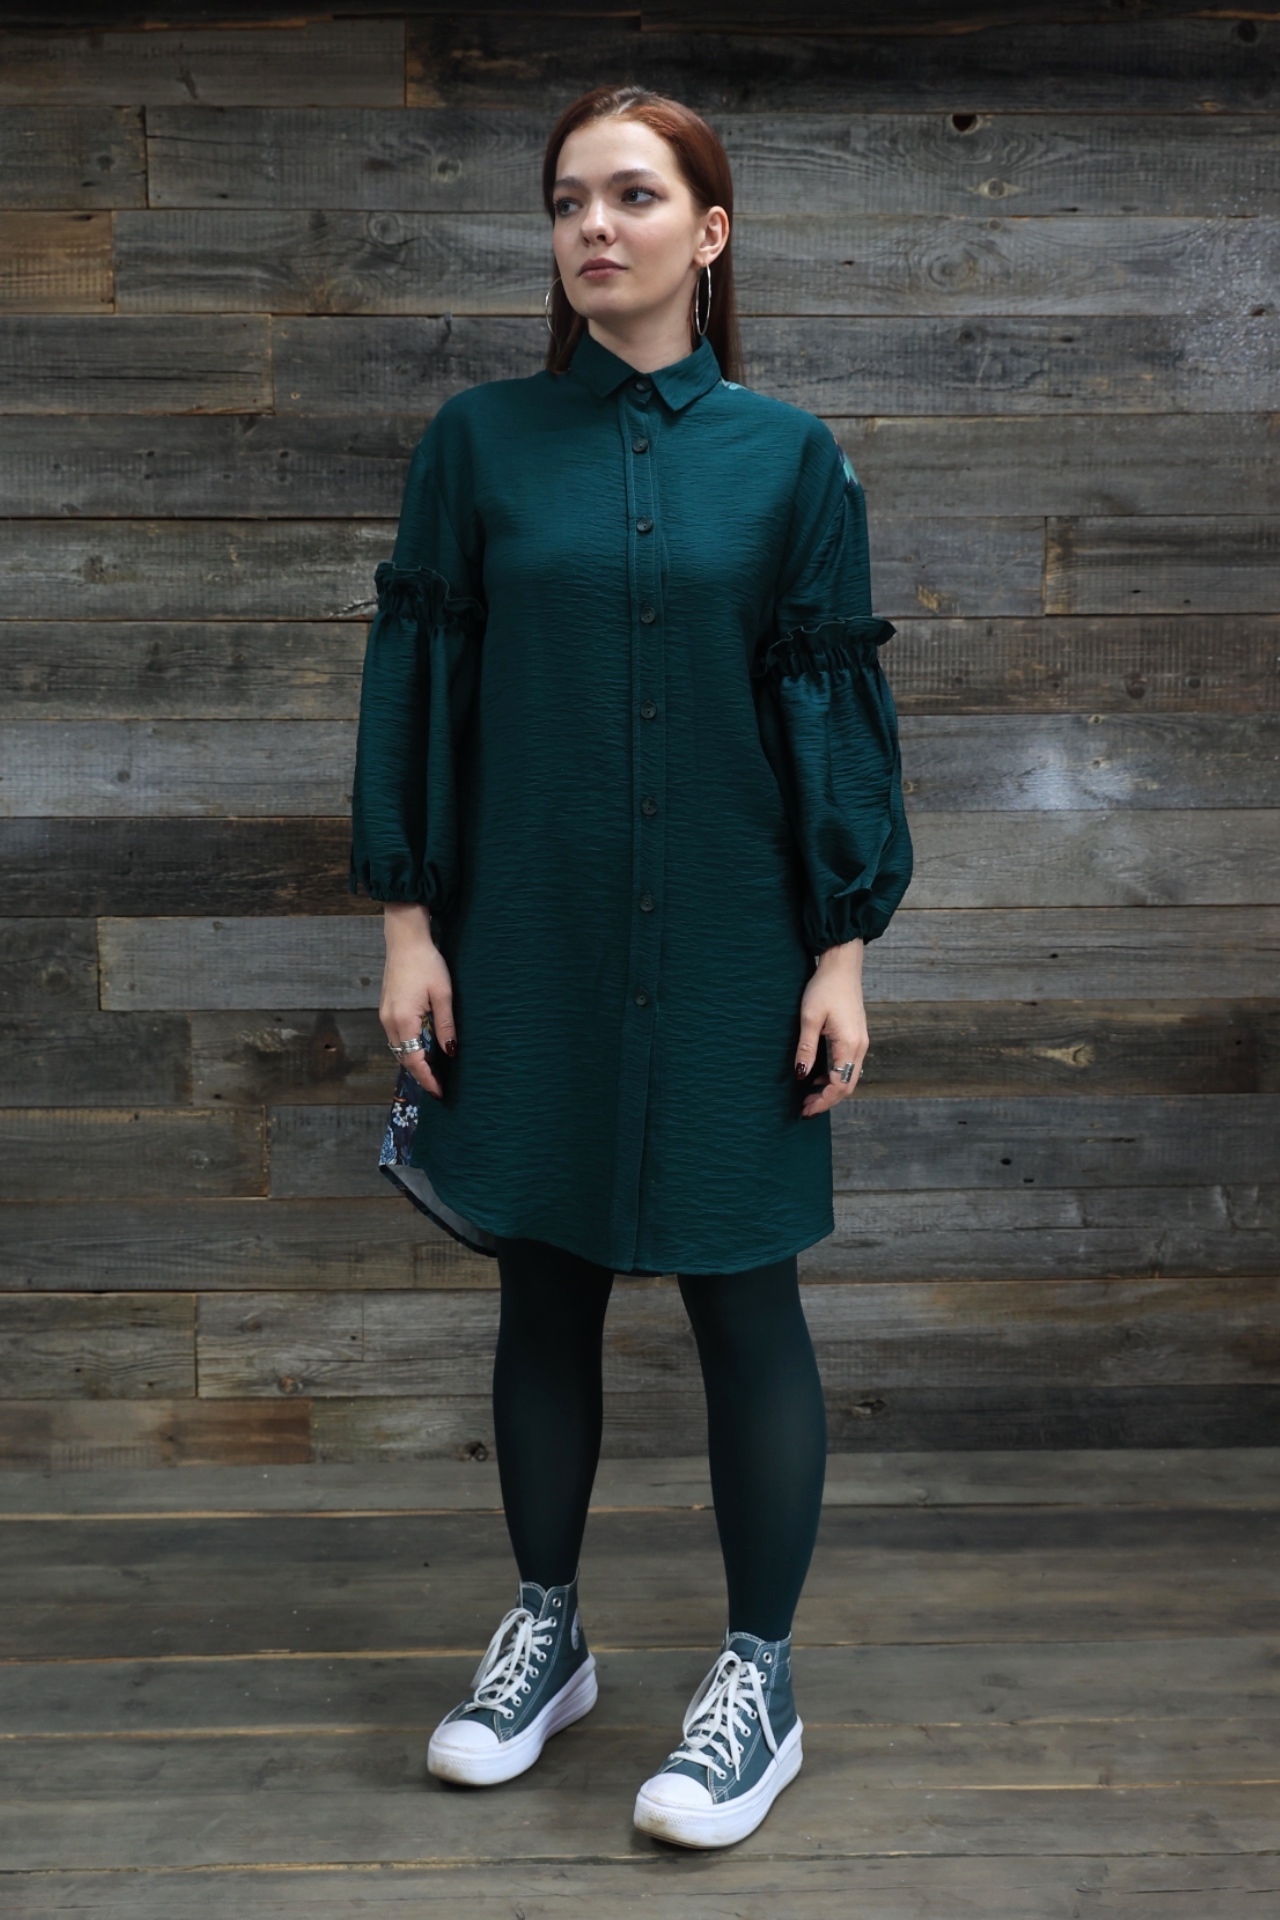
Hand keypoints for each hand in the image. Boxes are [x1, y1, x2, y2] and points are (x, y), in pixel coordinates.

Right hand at [380, 903, 455, 1100]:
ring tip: (434, 1070)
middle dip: (421, 1074)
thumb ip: (445, 1025)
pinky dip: (409, 1046)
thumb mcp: (443, 994)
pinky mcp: (386, 1009)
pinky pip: (397, 1036)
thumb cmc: (427, 963)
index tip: (439, 1092)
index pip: (414, 1060)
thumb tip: (450, 1052)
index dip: (427, 1079)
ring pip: (399, 1048)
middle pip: (404, 1058)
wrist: (405, 941)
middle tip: (439, 1086)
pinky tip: (424, 1047)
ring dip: (415, 1060)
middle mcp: (389, 1021)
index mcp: (403, 1020)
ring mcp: (385, 1015)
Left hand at [794, 938, 867, 1117]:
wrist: (842, 966)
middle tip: (805, 1109)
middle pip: (847, 1085)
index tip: (805, 1109)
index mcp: (849, 1044)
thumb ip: (806, 1049)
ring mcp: (861, 1041)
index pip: (839, 1085)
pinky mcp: (857, 1036)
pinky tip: (818, 1077)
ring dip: (831, 1090)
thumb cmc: (825, 987)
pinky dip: (835, 1076)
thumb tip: (801, 1076)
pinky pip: (849, 1065)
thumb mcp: (809, 1018)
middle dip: (827, 1100)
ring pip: (849, 1076)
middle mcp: (860, 1046)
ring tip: (809, 1096)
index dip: (823, 1101)